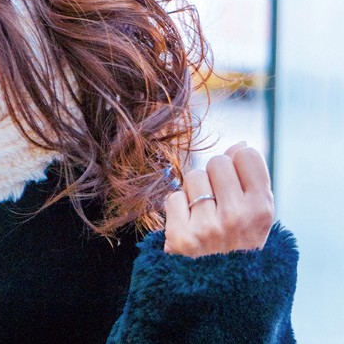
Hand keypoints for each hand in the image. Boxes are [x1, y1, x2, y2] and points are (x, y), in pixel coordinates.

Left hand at [164, 142, 274, 256]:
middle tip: (219, 203)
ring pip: (193, 177)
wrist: (220, 291)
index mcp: (262, 210)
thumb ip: (250, 179)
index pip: (247, 156)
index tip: (237, 183)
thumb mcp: (255, 215)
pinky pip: (173, 197)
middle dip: (215, 177)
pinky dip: (177, 209)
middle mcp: (238, 217)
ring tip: (204, 217)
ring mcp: (209, 227)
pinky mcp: (182, 236)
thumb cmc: (238, 242)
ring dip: (195, 192)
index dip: (238, 165)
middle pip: (217, 162)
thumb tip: (239, 145)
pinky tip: (188, 227)